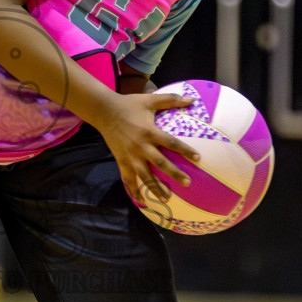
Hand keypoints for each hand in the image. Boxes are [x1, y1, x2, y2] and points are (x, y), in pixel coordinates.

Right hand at [94, 90, 199, 204]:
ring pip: (145, 175)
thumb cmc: (129, 104)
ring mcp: (130, 156)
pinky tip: (142, 202)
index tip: (198, 158)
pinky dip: (134, 191)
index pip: (171, 143)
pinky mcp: (121, 161)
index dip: (185, 150)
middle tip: (188, 183)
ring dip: (155, 188)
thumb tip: (191, 99)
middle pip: (160, 163)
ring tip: (167, 199)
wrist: (104, 111)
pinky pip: (128, 179)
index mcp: (149, 131)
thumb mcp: (150, 100)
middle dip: (174, 174)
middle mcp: (141, 146)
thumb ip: (171, 99)